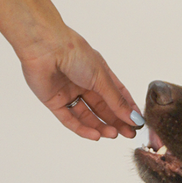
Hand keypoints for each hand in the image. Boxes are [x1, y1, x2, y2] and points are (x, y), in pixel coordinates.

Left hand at [18, 26, 142, 140]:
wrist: (44, 46)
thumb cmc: (74, 53)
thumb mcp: (102, 78)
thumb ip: (117, 101)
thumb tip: (134, 118)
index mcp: (98, 74)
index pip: (117, 96)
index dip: (127, 109)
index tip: (137, 122)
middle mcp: (84, 84)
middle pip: (103, 109)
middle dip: (116, 122)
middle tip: (128, 134)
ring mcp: (68, 93)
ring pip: (87, 116)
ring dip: (101, 127)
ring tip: (113, 134)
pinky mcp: (54, 101)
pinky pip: (69, 119)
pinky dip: (82, 129)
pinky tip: (95, 136)